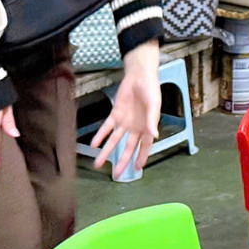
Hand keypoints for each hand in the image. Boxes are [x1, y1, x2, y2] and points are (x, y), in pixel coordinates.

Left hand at [92, 40, 160, 179]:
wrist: (139, 75)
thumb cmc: (151, 89)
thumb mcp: (154, 105)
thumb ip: (152, 120)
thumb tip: (154, 135)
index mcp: (148, 126)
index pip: (145, 146)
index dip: (141, 157)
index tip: (137, 169)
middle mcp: (135, 127)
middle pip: (128, 147)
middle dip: (122, 161)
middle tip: (116, 174)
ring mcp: (125, 121)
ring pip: (115, 140)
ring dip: (107, 152)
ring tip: (98, 164)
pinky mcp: (115, 114)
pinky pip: (106, 127)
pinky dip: (100, 136)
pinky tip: (94, 145)